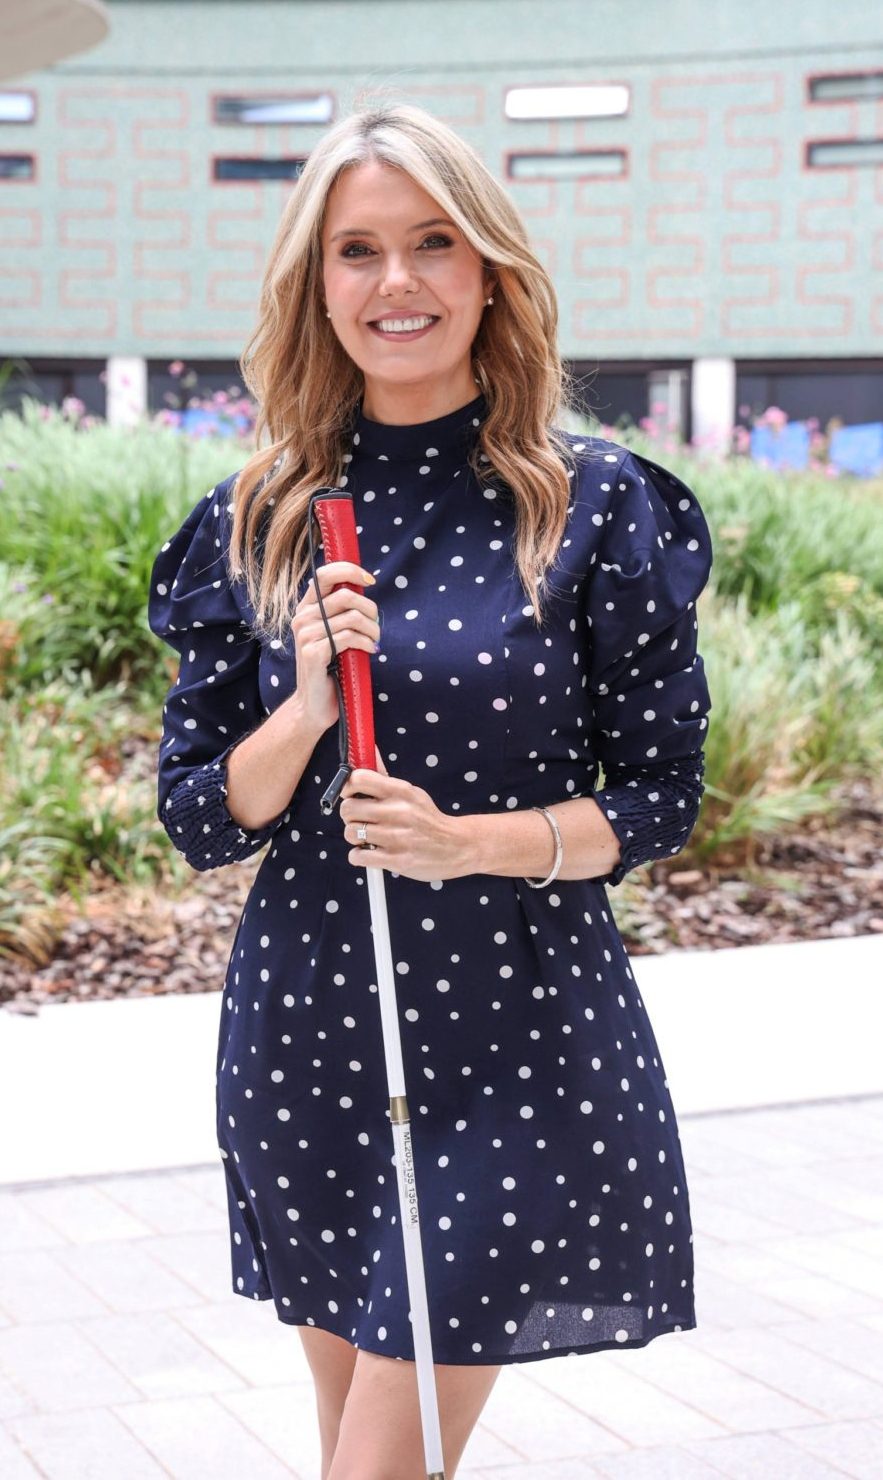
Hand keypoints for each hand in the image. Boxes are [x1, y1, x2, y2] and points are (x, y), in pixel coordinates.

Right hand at [291, 561, 380, 736]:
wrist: (314, 704)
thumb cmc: (331, 668)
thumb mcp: (335, 634)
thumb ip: (342, 611)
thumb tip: (364, 585)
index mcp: (306, 608)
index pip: (325, 574)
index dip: (350, 571)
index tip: (370, 580)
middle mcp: (302, 618)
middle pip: (346, 596)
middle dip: (370, 609)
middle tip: (376, 627)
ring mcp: (305, 635)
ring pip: (352, 617)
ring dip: (372, 630)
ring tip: (375, 641)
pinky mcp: (313, 653)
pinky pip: (349, 637)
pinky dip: (366, 643)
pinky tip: (370, 650)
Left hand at [340, 744, 466, 880]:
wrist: (457, 846)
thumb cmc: (427, 819)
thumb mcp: (411, 793)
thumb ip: (384, 776)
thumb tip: (368, 750)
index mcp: (400, 791)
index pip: (358, 779)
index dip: (347, 787)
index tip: (351, 795)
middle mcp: (398, 811)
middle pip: (348, 808)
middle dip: (350, 816)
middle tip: (361, 819)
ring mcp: (397, 837)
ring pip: (350, 833)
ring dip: (355, 837)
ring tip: (369, 837)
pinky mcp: (396, 860)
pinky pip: (357, 856)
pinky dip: (359, 856)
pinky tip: (371, 852)